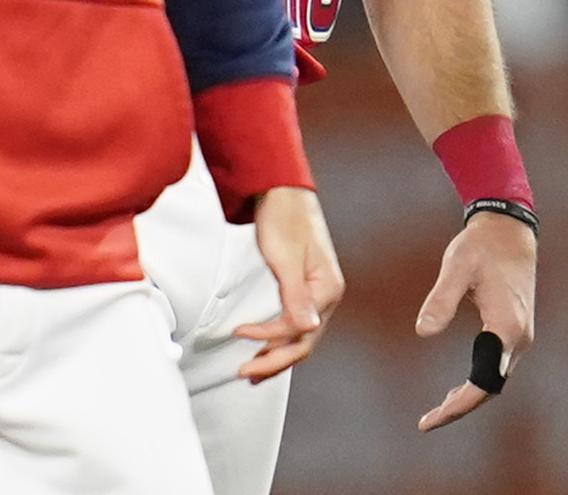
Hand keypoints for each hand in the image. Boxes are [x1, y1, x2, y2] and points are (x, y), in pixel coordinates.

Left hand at [235, 186, 344, 381]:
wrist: (280, 193)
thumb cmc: (284, 220)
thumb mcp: (286, 259)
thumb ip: (296, 297)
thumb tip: (308, 329)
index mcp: (328, 288)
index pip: (300, 330)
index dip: (269, 338)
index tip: (240, 333)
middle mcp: (327, 294)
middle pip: (304, 341)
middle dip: (274, 361)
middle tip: (244, 374)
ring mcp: (317, 292)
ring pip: (300, 336)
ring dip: (277, 355)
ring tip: (252, 371)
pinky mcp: (304, 289)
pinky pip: (294, 324)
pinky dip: (278, 339)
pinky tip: (264, 348)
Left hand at [414, 210, 538, 430]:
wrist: (510, 228)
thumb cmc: (481, 245)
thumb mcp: (457, 267)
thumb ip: (441, 300)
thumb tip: (422, 332)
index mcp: (506, 327)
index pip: (484, 383)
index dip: (458, 406)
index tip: (430, 420)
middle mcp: (519, 336)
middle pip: (491, 387)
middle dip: (461, 407)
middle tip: (427, 421)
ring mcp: (521, 333)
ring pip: (495, 378)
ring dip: (470, 396)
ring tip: (438, 410)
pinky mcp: (516, 328)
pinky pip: (497, 366)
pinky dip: (478, 381)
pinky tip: (457, 387)